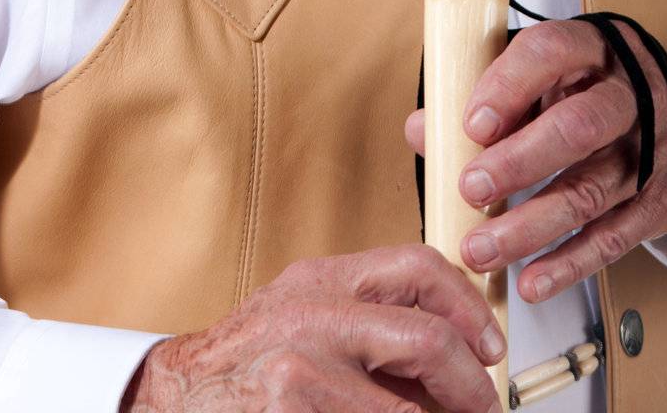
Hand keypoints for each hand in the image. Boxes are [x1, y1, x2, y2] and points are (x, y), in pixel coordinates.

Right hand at [118, 244, 506, 412]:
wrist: (177, 396)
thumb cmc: (248, 360)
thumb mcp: (306, 312)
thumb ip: (369, 316)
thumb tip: (455, 345)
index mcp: (323, 279)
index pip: (419, 268)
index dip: (469, 309)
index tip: (489, 347)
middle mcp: (315, 316)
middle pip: (428, 339)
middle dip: (473, 386)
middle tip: (484, 406)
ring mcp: (304, 372)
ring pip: (410, 409)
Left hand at [404, 19, 666, 304]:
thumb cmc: (594, 91)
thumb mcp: (548, 74)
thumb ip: (486, 95)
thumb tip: (421, 130)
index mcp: (590, 49)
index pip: (549, 53)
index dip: (507, 87)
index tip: (471, 125)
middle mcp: (627, 96)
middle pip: (577, 127)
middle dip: (518, 162)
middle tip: (470, 188)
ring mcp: (648, 152)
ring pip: (590, 191)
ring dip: (530, 226)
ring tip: (480, 249)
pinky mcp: (657, 203)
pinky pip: (613, 239)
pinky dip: (569, 264)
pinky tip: (530, 280)